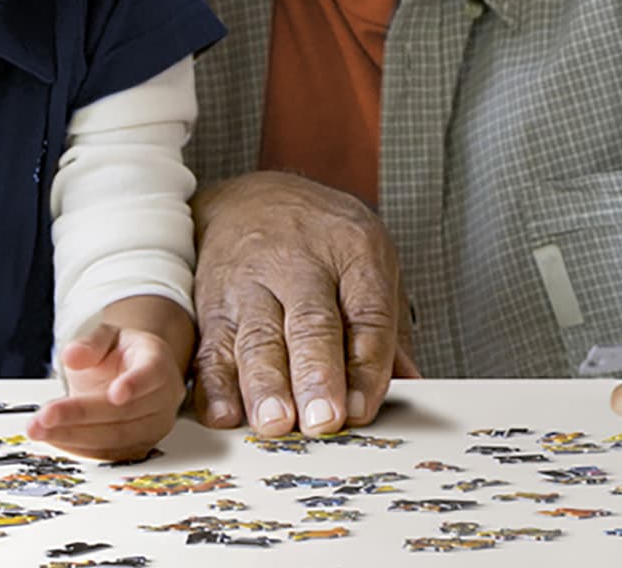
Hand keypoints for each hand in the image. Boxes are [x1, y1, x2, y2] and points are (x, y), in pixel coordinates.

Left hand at [29, 319, 185, 460]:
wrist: (132, 375)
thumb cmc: (121, 355)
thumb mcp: (106, 337)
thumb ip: (90, 344)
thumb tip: (72, 355)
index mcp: (157, 363)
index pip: (151, 374)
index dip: (134, 384)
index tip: (115, 394)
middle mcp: (163, 398)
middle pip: (125, 412)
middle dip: (81, 415)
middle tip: (46, 415)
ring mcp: (153, 426)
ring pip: (115, 438)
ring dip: (74, 436)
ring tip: (39, 429)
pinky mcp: (139, 447)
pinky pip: (109, 453)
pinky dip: (78, 447)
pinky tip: (53, 437)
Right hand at [190, 172, 417, 437]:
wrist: (249, 198)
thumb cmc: (322, 241)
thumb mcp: (369, 261)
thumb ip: (388, 329)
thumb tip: (411, 387)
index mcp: (354, 251)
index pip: (367, 313)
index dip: (365, 365)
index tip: (362, 409)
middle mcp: (300, 263)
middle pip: (311, 323)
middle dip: (316, 374)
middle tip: (323, 419)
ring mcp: (250, 282)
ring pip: (257, 337)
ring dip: (265, 385)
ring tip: (274, 422)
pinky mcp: (211, 304)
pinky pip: (210, 347)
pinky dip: (214, 385)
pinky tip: (224, 414)